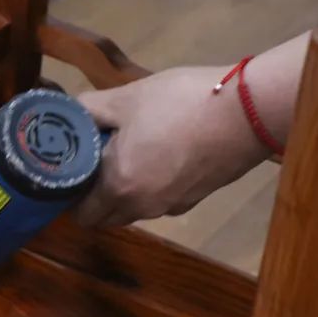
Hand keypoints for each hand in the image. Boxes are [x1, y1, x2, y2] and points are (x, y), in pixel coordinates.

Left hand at [74, 66, 269, 226]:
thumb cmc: (179, 102)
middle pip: (107, 218)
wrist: (248, 111)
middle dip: (96, 198)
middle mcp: (142, 207)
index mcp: (118, 187)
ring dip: (126, 193)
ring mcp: (171, 207)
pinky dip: (153, 187)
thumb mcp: (126, 98)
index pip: (83, 215)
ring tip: (130, 154)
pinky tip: (161, 155)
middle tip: (97, 163)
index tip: (73, 173)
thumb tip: (69, 113)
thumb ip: (89, 109)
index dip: (72, 196)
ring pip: (135, 211)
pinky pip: (161, 201)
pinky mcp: (195, 200)